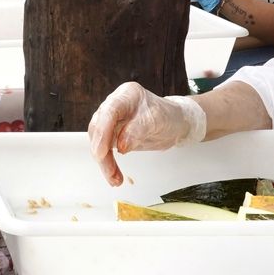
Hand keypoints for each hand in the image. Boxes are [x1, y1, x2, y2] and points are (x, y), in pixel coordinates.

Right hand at [88, 83, 202, 186]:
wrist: (174, 123)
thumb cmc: (168, 116)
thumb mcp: (157, 121)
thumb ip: (138, 130)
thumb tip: (121, 145)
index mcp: (126, 95)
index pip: (108, 112)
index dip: (102, 132)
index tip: (101, 152)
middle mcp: (115, 105)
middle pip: (99, 128)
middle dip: (102, 153)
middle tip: (110, 172)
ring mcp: (112, 119)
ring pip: (98, 141)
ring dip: (104, 162)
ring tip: (114, 179)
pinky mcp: (112, 133)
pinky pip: (105, 149)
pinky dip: (109, 164)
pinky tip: (114, 175)